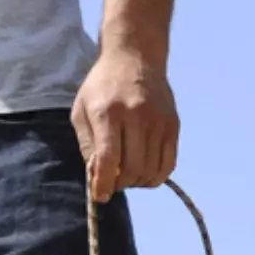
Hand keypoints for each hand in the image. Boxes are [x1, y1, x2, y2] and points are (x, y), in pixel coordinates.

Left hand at [72, 49, 178, 202]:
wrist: (135, 57)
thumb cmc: (101, 87)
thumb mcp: (81, 111)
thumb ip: (87, 145)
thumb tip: (96, 178)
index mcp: (108, 113)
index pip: (109, 159)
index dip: (104, 184)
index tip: (100, 196)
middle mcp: (136, 116)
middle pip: (132, 168)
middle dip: (120, 184)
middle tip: (112, 180)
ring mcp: (158, 120)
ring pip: (151, 170)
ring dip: (137, 182)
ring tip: (127, 173)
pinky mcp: (173, 124)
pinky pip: (168, 164)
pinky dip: (156, 176)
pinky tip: (144, 171)